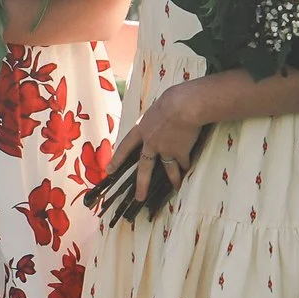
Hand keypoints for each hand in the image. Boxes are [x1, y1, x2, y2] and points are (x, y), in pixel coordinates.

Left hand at [110, 81, 209, 203]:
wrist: (184, 106)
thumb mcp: (157, 107)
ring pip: (168, 170)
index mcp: (141, 130)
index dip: (116, 159)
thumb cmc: (172, 99)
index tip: (109, 170)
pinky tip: (190, 170)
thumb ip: (156, 118)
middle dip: (141, 184)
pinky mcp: (180, 152)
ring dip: (173, 180)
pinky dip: (187, 165)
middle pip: (144, 168)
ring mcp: (166, 150)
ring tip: (175, 188)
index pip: (125, 147)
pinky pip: (184, 163)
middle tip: (139, 198)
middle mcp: (151, 143)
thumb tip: (162, 118)